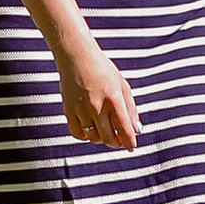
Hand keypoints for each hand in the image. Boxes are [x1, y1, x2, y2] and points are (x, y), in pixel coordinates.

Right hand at [58, 30, 140, 148]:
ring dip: (102, 139)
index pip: (124, 130)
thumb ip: (131, 109)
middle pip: (109, 138)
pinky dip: (86, 136)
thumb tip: (136, 130)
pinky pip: (78, 133)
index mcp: (114, 99)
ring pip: (94, 138)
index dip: (129, 142)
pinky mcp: (68, 111)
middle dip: (117, 143)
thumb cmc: (103, 70)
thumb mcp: (123, 85)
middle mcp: (97, 107)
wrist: (77, 57)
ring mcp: (81, 110)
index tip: (132, 145)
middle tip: (120, 140)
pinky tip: (92, 128)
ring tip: (106, 130)